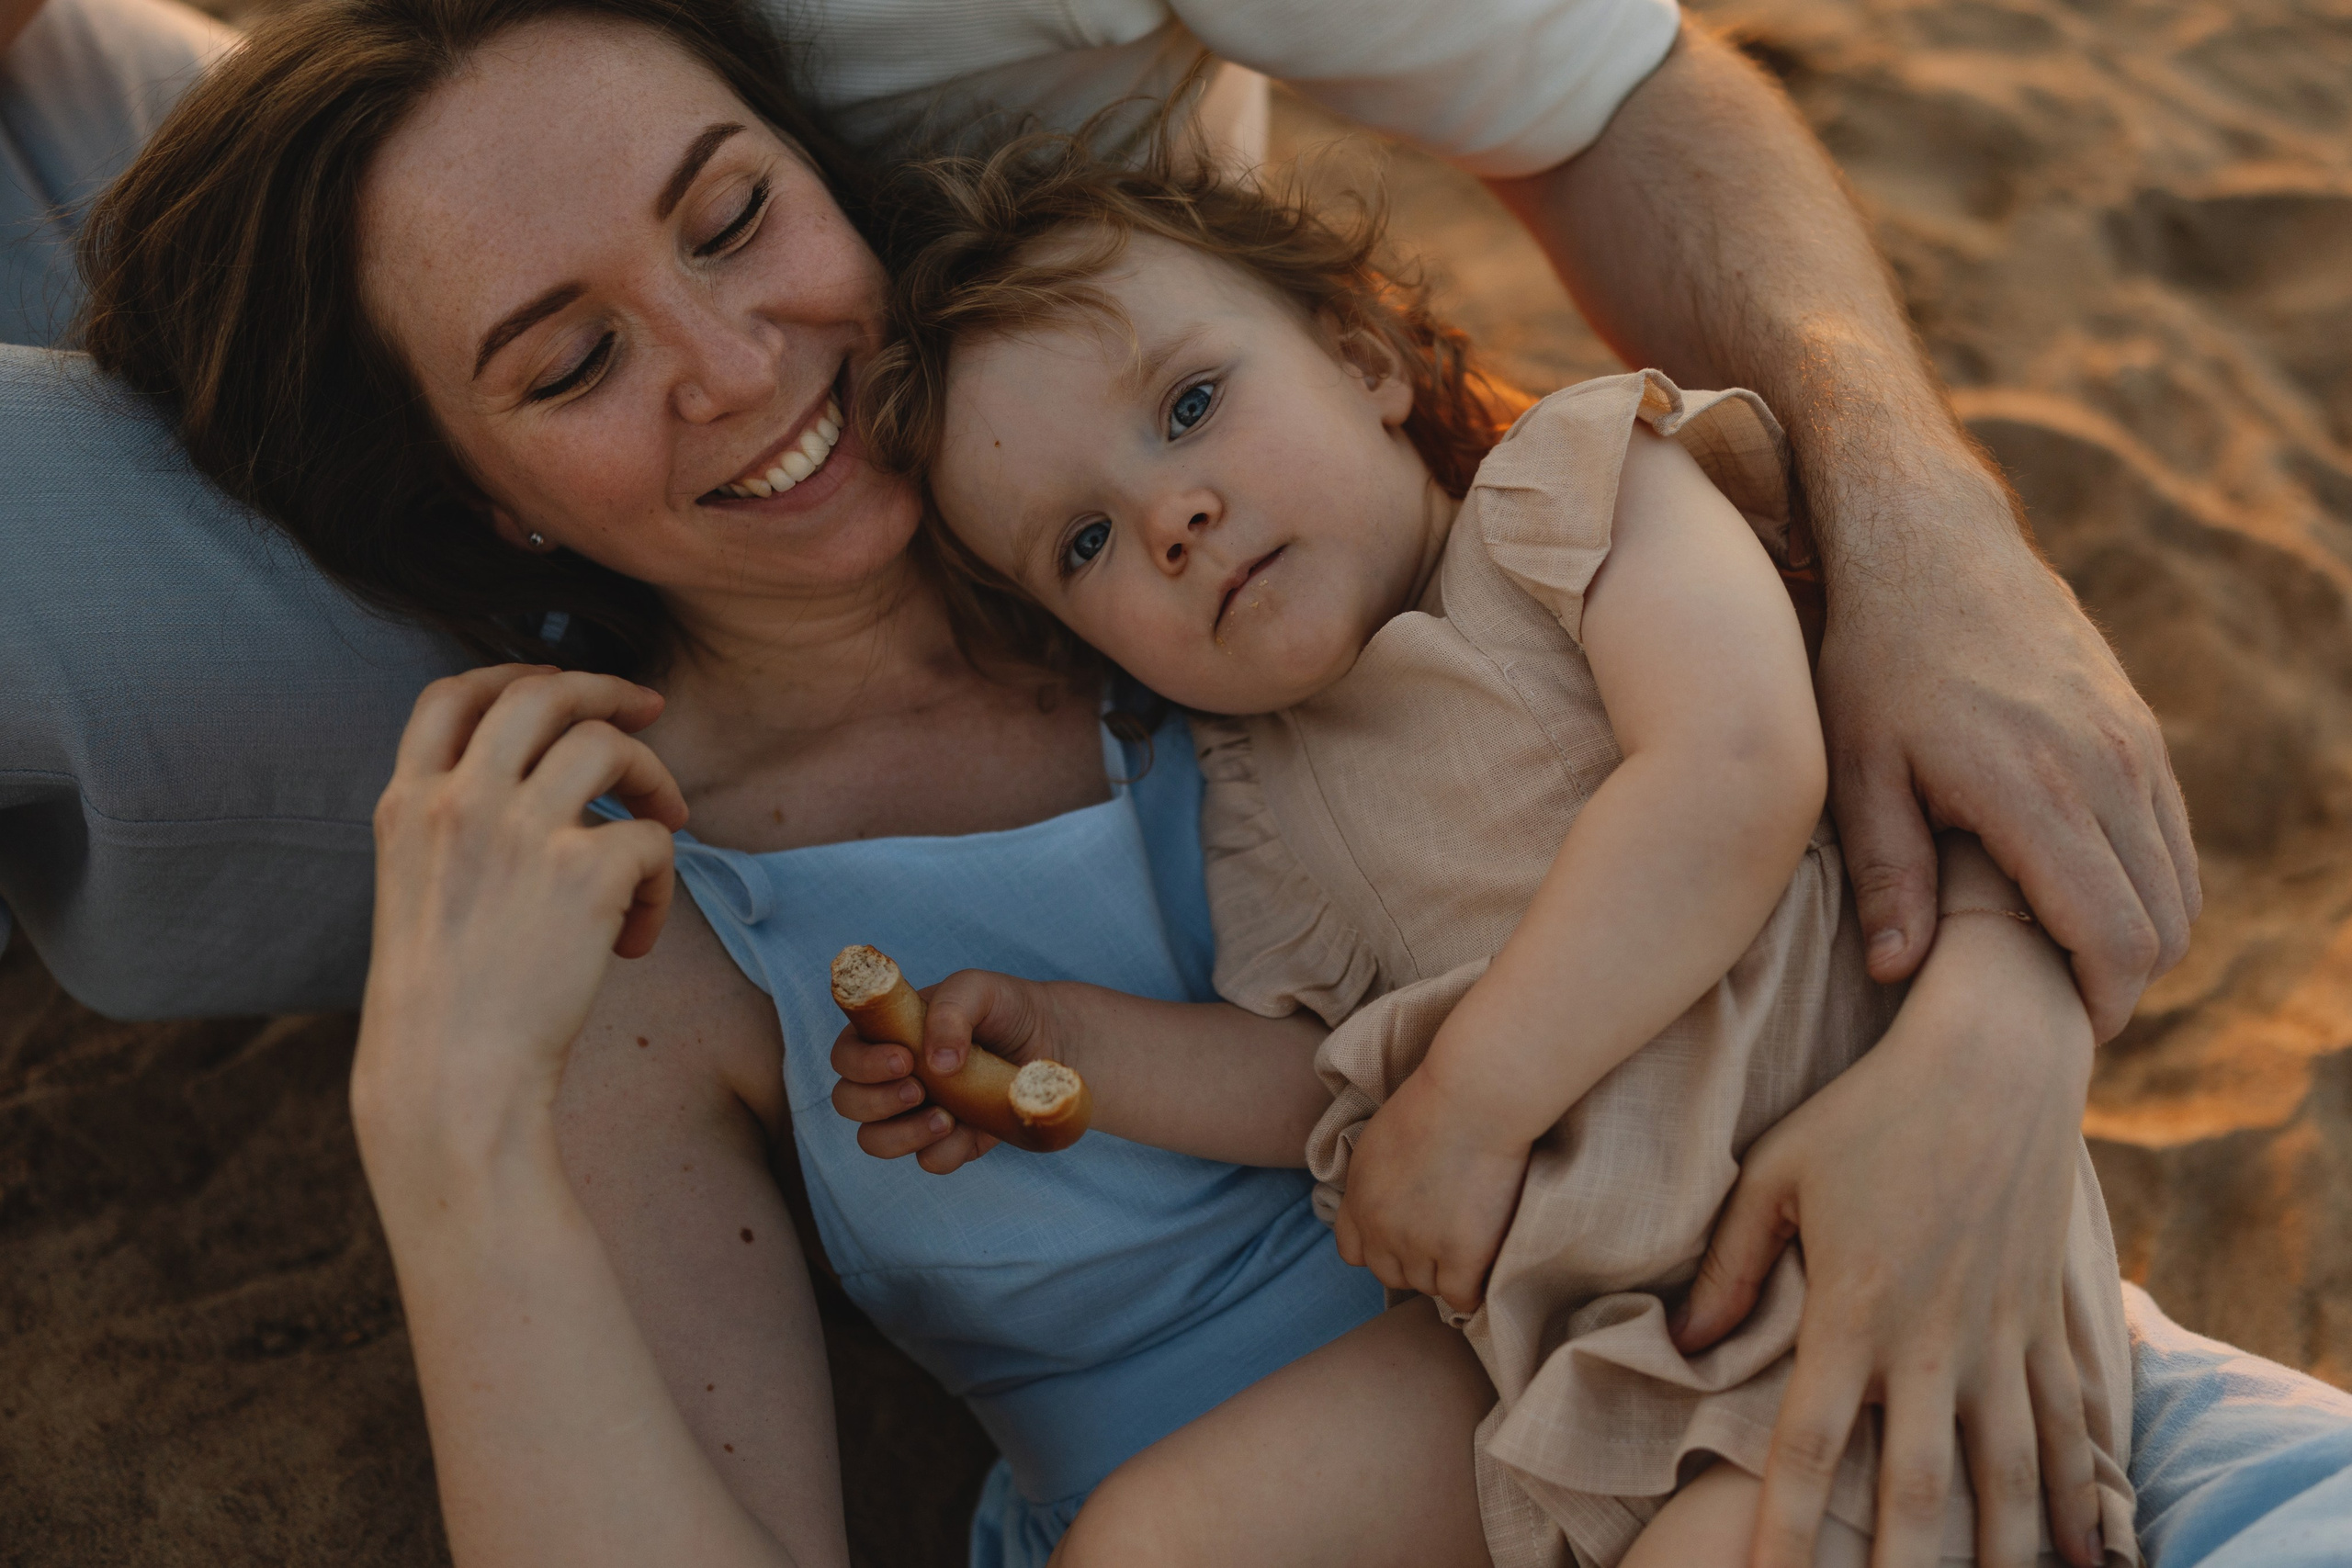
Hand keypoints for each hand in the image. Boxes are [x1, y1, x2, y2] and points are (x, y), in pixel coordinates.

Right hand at [353, 666, 686, 1182]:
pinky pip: (652, 839)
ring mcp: (521, 831)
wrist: (448, 1081)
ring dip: (652, 777)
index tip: (560, 685)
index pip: (452, 695)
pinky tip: (633, 938)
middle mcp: (459, 802)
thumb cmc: (441, 1009)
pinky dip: (660, 883)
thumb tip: (533, 787)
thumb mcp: (417, 892)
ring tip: (666, 824)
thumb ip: (456, 830)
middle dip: (603, 689)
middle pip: (541, 694)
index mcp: (407, 805)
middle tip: (648, 709)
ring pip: (608, 745)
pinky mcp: (584, 873)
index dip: (514, 675)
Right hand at [828, 967, 1066, 1173]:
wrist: (1058, 1042)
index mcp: (888, 1035)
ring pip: (875, 1140)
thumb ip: (951, 1010)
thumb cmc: (1007, 1008)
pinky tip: (970, 1129)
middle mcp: (892, 1077)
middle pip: (848, 1102)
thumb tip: (937, 1064)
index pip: (846, 1054)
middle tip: (919, 1089)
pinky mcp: (950, 1141)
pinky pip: (928, 1161)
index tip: (903, 1058)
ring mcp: (918, 1113)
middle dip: (876, 1102)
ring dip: (902, 1135)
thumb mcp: (980, 989)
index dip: (861, 1063)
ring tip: (946, 1117)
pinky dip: (944, 1151)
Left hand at [1332, 1068, 1530, 1311]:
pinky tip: (1485, 1263)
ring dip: (1445, 1271)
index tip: (1404, 1236)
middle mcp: (1380, 1228)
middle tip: (1444, 1237)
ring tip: (1470, 1241)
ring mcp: (1419, 1245)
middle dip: (1413, 1261)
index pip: (1352, 1252)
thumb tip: (1390, 1200)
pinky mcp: (1462, 1255)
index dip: (1379, 1247)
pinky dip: (1473, 1287)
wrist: (1473, 1101)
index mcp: (1358, 1197)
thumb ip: (1375, 1180)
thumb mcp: (1380, 1139)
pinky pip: (1461, 1297)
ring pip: (1427, 1287)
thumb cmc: (1435, 1103)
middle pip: (1390, 1274)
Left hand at [1671, 915, 2105, 1567]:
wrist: (1997, 1056)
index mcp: (1852, 1310)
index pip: (1803, 1447)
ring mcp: (2003, 1336)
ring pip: (2005, 1479)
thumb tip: (1679, 1346)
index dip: (1781, 1529)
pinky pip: (2070, 1430)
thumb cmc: (1868, 1108)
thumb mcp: (1775, 1171)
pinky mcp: (2051, 1321)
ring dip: (1994, 1554)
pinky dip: (2078, 1501)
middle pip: (1912, 1490)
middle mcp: (1933, 1339)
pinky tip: (2079, 1561)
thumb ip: (1728, 1265)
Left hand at [1816, 487, 2197, 1039]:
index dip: (2098, 1004)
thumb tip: (1897, 975)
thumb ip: (1887, 875)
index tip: (2058, 1035)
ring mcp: (2134, 741)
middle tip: (2056, 1015)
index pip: (2113, 935)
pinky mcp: (2137, 724)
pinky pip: (2172, 831)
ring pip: (2179, 879)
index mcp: (2038, 789)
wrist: (1930, 545)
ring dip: (2141, 936)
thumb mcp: (1854, 768)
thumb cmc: (1874, 660)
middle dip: (2122, 984)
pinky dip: (2146, 882)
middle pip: (2163, 921)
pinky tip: (2079, 899)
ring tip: (2066, 967)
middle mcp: (2108, 766)